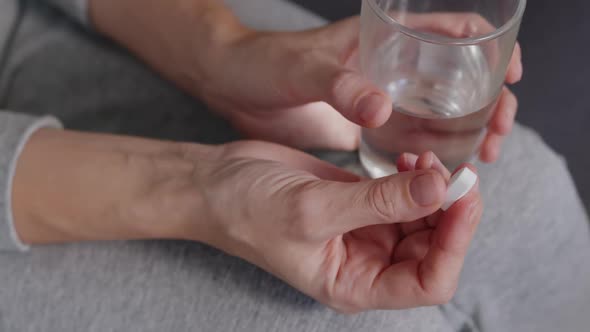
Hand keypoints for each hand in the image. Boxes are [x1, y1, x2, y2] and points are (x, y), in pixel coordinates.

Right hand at [178, 142, 481, 311]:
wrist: (217, 184)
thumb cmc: (249, 210)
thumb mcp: (314, 209)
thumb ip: (379, 201)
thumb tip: (440, 188)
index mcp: (356, 283)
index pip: (428, 281)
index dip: (454, 245)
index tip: (463, 200)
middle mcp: (366, 262)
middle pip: (433, 247)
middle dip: (449, 210)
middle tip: (450, 171)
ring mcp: (364, 230)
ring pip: (423, 217)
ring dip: (434, 189)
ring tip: (424, 159)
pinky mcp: (359, 201)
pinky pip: (403, 194)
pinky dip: (415, 176)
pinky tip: (410, 158)